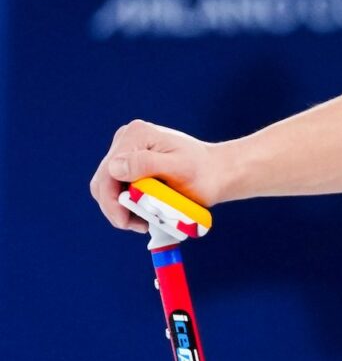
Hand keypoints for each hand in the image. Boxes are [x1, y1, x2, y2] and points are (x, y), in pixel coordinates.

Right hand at [90, 120, 230, 231]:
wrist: (217, 172)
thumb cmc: (204, 172)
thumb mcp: (179, 168)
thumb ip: (146, 165)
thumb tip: (114, 167)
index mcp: (137, 134)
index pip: (108, 172)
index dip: (112, 201)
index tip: (126, 222)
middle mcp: (127, 138)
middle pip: (104, 180)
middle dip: (116, 207)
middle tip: (138, 226)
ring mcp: (127, 150)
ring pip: (107, 187)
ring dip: (120, 208)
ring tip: (142, 223)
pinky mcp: (130, 163)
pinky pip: (117, 188)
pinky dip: (126, 204)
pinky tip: (142, 214)